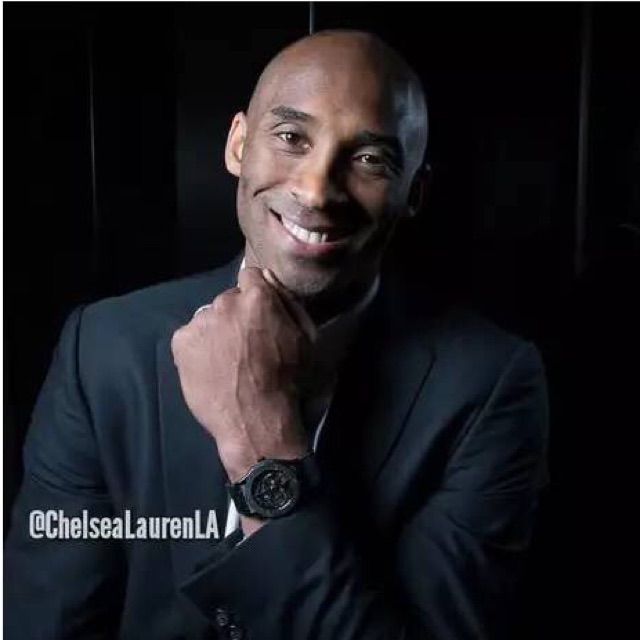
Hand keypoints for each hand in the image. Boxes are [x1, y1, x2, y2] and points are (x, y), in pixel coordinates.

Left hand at [171, 267, 316, 481]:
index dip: (256, 294)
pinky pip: (191, 336)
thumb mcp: (306, 337)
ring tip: (227, 360)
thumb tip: (269, 279)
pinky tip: (211, 367)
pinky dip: (199, 348)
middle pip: (229, 299)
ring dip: (217, 331)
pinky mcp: (181, 342)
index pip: (250, 275)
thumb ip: (288, 302)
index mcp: (257, 297)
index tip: (259, 314)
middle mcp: (225, 302)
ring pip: (209, 318)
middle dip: (237, 315)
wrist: (256, 420)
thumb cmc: (288, 380)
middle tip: (245, 344)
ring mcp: (200, 322)